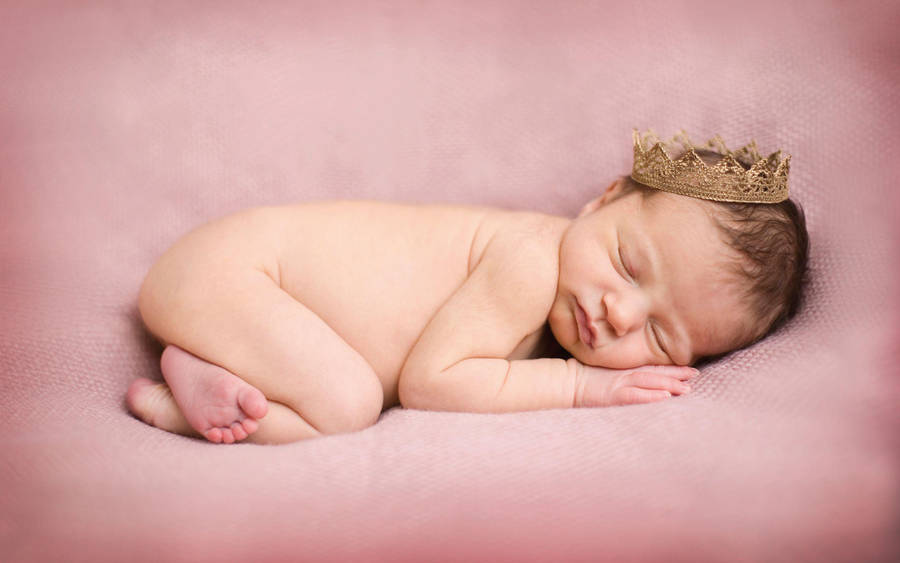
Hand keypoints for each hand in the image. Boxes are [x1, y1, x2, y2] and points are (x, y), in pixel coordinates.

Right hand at [572, 362, 696, 407]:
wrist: (565, 382)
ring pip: (649, 382)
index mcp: (623, 370)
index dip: (671, 368)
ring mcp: (619, 384)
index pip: (651, 368)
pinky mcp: (613, 395)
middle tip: (695, 375)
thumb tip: (634, 380)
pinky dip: (650, 396)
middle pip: (655, 373)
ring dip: (669, 385)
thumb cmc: (582, 379)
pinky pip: (635, 396)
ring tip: (687, 389)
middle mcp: (624, 375)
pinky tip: (664, 397)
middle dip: (676, 374)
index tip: (689, 370)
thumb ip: (619, 376)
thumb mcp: (604, 375)